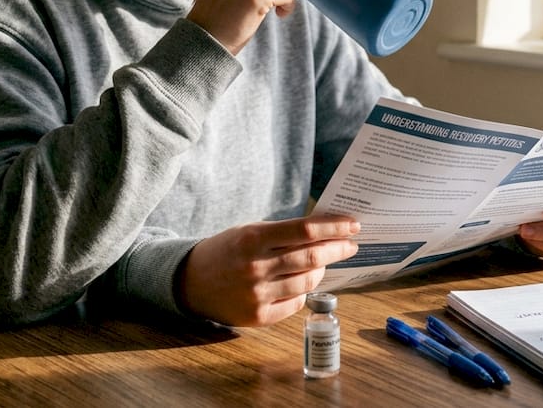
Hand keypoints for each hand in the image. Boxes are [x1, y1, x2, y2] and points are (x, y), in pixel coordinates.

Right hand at [178, 215, 359, 326]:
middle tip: (351, 244)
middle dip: (338, 249)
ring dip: (323, 270)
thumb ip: (284, 233)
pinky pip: (295, 303)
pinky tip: (303, 282)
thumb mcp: (249, 231)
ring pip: (308, 282)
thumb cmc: (227, 250)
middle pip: (312, 258)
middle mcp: (256, 267)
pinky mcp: (258, 317)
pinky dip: (304, 290)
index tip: (353, 225)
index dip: (334, 228)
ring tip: (325, 261)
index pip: (305, 231)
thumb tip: (326, 233)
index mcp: (253, 239)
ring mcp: (257, 295)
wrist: (189, 282)